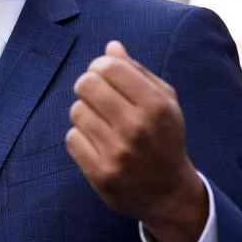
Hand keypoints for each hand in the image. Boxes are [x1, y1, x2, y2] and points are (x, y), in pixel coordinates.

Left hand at [65, 41, 208, 241]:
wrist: (168, 194)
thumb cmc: (165, 138)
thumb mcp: (164, 102)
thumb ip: (137, 72)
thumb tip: (111, 47)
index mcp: (156, 106)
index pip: (109, 67)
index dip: (101, 66)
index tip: (105, 75)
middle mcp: (136, 128)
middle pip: (86, 84)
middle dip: (90, 85)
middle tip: (99, 97)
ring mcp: (117, 153)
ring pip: (76, 111)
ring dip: (86, 113)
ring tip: (103, 123)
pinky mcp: (100, 173)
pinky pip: (72, 138)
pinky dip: (81, 137)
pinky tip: (98, 143)